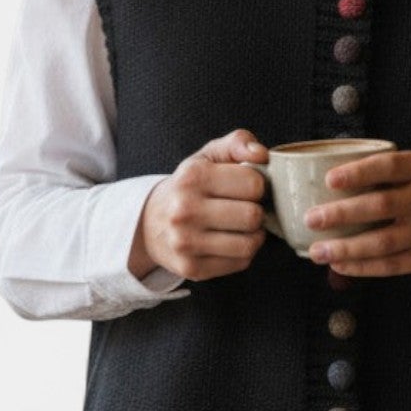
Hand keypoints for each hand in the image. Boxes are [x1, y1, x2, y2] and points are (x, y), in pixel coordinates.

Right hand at [131, 129, 269, 281]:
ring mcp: (186, 243)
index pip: (253, 184)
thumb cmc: (189, 187)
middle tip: (245, 208)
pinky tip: (230, 241)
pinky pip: (241, 262)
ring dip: (253, 235)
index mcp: (192, 177)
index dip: (258, 185)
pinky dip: (243, 252)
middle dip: (257, 211)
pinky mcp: (192, 268)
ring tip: (241, 226)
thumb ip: (237, 143)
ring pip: (250, 244)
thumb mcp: (207, 157)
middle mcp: (184, 211)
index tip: (247, 187)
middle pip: (253, 216)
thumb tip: (262, 154)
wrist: (149, 223)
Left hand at [302, 150, 410, 277]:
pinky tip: (341, 265)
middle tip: (311, 218)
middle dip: (342, 213)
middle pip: (380, 206)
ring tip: (317, 251)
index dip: (358, 172)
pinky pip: (393, 265)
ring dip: (346, 248)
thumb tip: (330, 183)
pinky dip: (363, 267)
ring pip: (383, 242)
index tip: (330, 179)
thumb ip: (388, 174)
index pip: (389, 166)